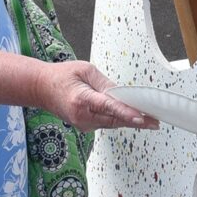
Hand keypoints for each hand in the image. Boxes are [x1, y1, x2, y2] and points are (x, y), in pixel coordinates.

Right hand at [41, 61, 159, 132]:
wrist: (41, 88)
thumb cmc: (61, 76)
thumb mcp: (85, 70)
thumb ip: (105, 83)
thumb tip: (122, 93)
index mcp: (81, 99)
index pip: (109, 107)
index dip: (126, 113)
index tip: (141, 118)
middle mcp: (82, 116)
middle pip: (114, 119)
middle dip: (136, 120)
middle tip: (156, 121)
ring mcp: (83, 124)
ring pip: (112, 123)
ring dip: (130, 121)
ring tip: (150, 120)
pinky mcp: (85, 126)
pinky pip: (106, 123)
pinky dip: (119, 119)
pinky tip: (132, 118)